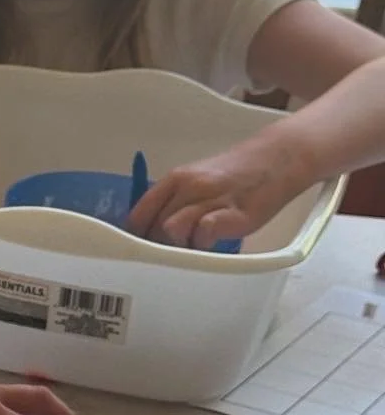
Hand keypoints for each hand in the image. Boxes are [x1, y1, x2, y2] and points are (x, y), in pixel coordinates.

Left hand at [127, 131, 307, 248]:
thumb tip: (150, 234)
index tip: (140, 252)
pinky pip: (204, 233)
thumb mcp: (195, 181)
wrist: (278, 159)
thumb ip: (172, 203)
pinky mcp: (234, 214)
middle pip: (153, 228)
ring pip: (171, 230)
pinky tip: (213, 243)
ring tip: (193, 249)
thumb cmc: (234, 176)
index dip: (135, 238)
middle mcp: (188, 187)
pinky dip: (203, 244)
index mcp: (174, 180)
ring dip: (177, 248)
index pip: (138, 215)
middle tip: (172, 255)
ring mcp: (210, 199)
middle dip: (158, 247)